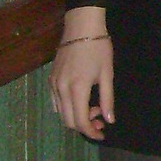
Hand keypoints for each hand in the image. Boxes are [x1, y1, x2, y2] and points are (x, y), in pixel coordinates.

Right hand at [49, 6, 113, 140]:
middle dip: (85, 126)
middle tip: (100, 120)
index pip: (80, 121)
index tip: (102, 134)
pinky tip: (80, 100)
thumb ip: (108, 99)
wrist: (81, 27)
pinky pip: (56, 102)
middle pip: (68, 121)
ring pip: (61, 113)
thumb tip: (109, 120)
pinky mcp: (51, 79)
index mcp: (77, 89)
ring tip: (93, 107)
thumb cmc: (98, 48)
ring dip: (76, 117)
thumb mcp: (107, 74)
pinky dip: (67, 108)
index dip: (91, 132)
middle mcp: (61, 89)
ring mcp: (53, 84)